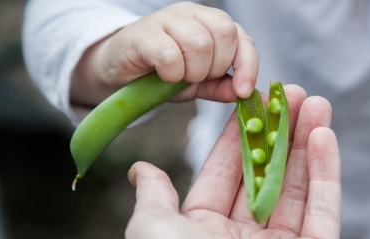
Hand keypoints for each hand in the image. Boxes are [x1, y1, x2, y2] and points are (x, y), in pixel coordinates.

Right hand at [70, 2, 257, 105]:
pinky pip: (170, 55)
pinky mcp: (143, 34)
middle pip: (225, 35)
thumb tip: (245, 95)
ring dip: (193, 72)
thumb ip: (220, 86)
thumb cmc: (162, 73)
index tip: (243, 92)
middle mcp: (191, 14)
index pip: (241, 37)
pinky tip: (163, 75)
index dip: (248, 66)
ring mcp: (166, 19)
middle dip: (216, 67)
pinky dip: (171, 73)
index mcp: (210, 22)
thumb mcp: (197, 83)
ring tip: (178, 77)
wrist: (121, 71)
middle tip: (196, 77)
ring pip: (200, 43)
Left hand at [125, 85, 340, 238]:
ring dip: (308, 142)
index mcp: (208, 230)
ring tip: (316, 103)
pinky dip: (326, 172)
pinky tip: (325, 134)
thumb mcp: (152, 228)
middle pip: (267, 174)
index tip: (249, 104)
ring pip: (298, 185)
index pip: (228, 172)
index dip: (239, 137)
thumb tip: (141, 169)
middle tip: (291, 94)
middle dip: (280, 133)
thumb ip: (154, 196)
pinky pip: (323, 209)